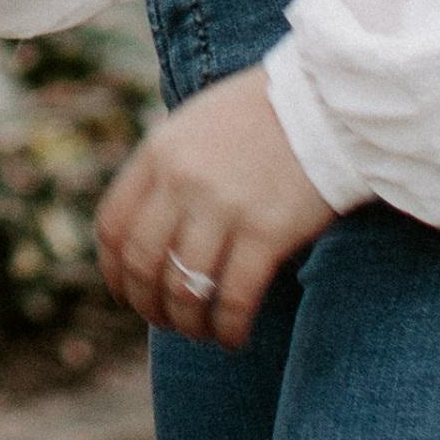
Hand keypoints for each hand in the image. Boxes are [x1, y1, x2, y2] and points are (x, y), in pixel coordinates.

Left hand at [95, 70, 344, 350]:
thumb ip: (165, 171)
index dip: (114, 273)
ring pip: (185, 290)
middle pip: (143, 265)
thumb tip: (143, 233)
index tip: (128, 295)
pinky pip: (233, 299)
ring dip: (188, 323)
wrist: (326, 102)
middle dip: (149, 306)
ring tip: (202, 331)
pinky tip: (234, 336)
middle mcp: (182, 181)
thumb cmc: (260, 116)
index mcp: (158, 153)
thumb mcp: (194, 126)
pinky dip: (228, 328)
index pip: (113, 228)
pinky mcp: (267, 232)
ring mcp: (223, 207)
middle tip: (167, 321)